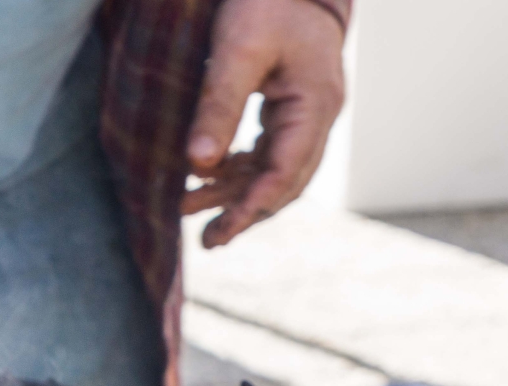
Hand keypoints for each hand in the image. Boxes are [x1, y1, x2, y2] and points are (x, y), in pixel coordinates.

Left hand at [181, 0, 345, 247]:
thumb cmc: (266, 4)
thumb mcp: (237, 51)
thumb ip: (218, 106)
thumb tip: (197, 165)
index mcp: (315, 104)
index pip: (287, 171)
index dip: (253, 206)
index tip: (223, 231)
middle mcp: (318, 116)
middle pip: (286, 181)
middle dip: (245, 213)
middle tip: (207, 241)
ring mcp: (308, 114)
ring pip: (274, 170)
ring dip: (235, 194)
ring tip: (189, 211)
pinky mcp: (291, 108)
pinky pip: (268, 152)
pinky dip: (239, 171)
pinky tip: (206, 180)